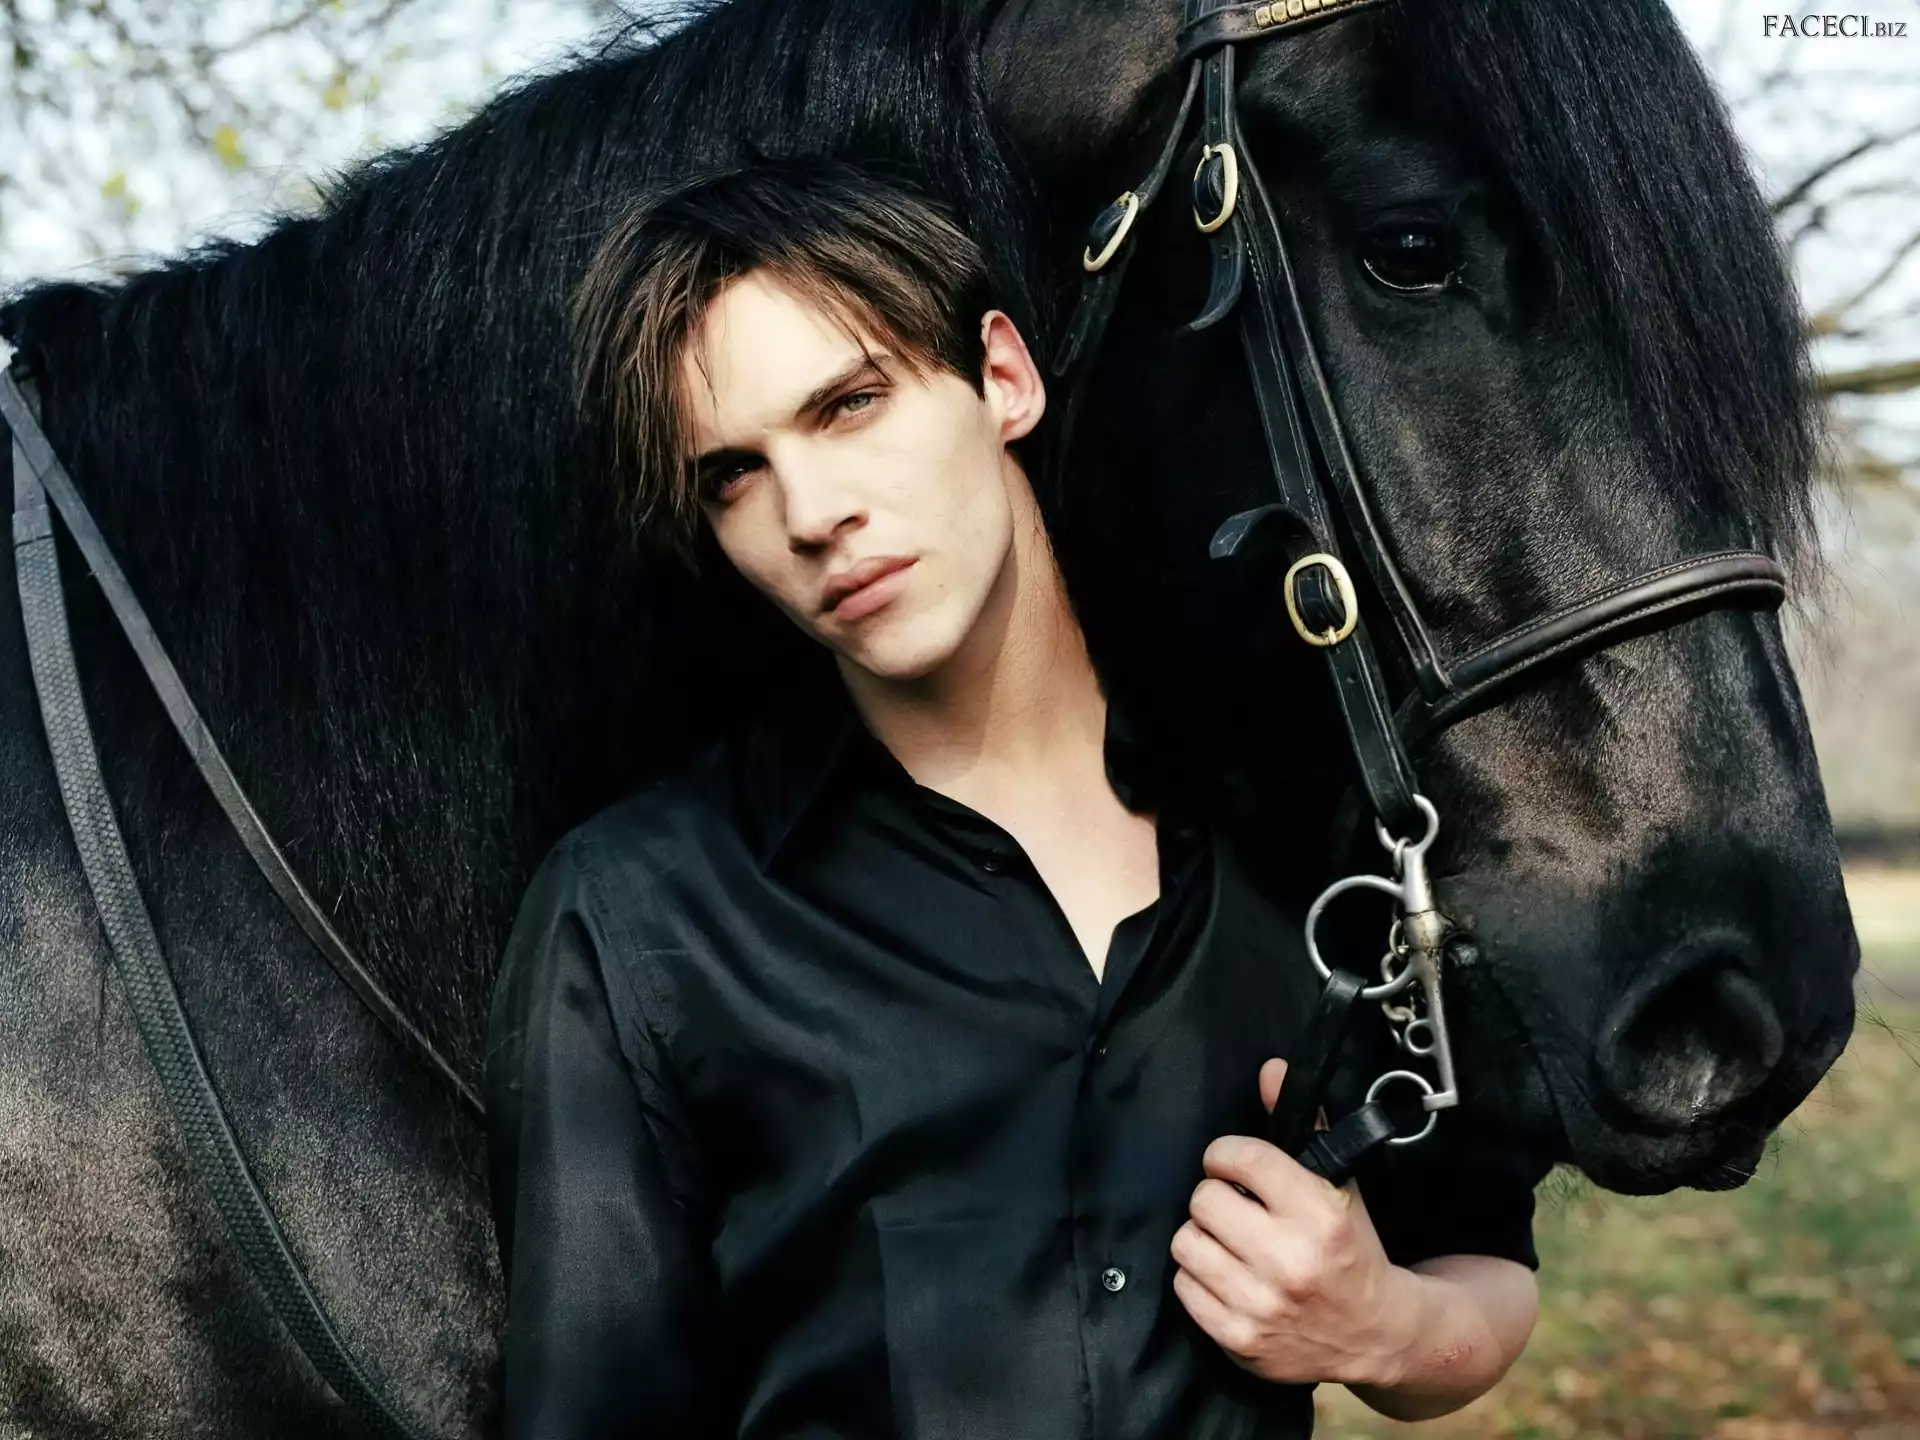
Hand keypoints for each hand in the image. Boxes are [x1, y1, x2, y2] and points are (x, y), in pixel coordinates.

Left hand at [1170, 1058, 1419, 1386]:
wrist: (1378, 1335)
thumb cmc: (1351, 1250)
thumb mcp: (1337, 1185)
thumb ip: (1304, 1127)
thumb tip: (1271, 1070)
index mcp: (1319, 1213)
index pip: (1241, 1157)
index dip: (1227, 1154)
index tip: (1232, 1163)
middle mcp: (1289, 1259)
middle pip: (1204, 1199)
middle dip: (1215, 1197)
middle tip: (1234, 1207)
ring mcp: (1261, 1304)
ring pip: (1186, 1242)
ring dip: (1203, 1238)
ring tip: (1229, 1242)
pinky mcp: (1239, 1339)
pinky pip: (1184, 1288)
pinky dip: (1199, 1279)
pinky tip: (1227, 1277)